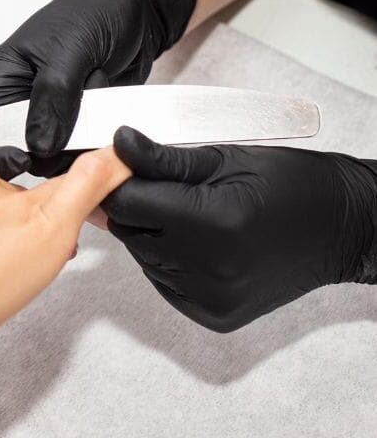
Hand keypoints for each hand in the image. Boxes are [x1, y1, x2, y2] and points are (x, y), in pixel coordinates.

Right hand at [0, 0, 198, 179]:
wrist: (141, 9)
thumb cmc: (96, 10)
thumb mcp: (69, 50)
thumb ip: (52, 97)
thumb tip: (38, 145)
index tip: (19, 160)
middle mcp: (14, 107)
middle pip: (1, 158)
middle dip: (30, 161)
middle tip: (65, 151)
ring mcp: (45, 122)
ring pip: (41, 164)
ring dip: (68, 156)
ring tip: (95, 123)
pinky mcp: (75, 131)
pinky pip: (74, 160)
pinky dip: (90, 154)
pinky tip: (108, 130)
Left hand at [103, 127, 376, 332]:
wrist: (340, 228)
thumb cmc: (291, 185)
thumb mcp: (224, 158)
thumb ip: (163, 159)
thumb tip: (118, 145)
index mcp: (213, 221)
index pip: (128, 202)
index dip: (119, 181)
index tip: (123, 167)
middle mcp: (211, 267)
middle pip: (130, 232)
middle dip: (137, 207)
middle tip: (167, 189)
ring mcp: (212, 296)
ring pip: (143, 258)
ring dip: (152, 235)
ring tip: (190, 215)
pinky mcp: (214, 314)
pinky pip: (163, 282)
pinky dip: (168, 262)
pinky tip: (197, 243)